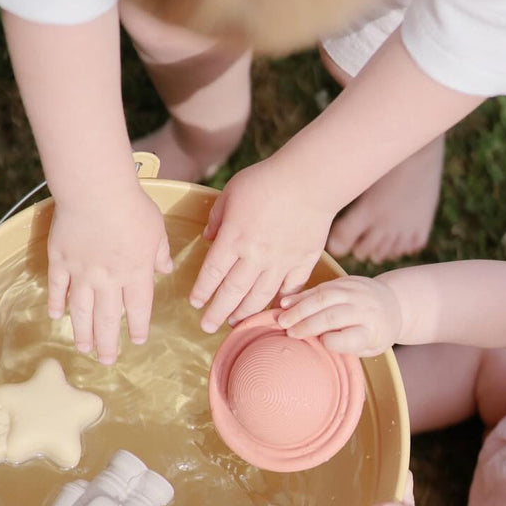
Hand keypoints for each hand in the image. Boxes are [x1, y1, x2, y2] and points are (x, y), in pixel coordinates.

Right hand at [47, 186, 172, 363]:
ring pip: (81, 311)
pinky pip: (57, 288)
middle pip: (107, 319)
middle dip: (107, 343)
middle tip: (106, 361)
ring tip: (83, 349)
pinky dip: (56, 304)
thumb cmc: (130, 205)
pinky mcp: (60, 260)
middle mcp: (108, 280)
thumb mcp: (156, 229)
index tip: (136, 341)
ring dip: (82, 333)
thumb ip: (160, 253)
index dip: (137, 328)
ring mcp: (81, 272)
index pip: (137, 309)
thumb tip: (165, 269)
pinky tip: (56, 316)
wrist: (95, 190)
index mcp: (135, 273)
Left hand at [189, 159, 331, 332]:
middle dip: (217, 312)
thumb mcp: (231, 191)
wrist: (311, 179)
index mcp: (234, 238)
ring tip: (234, 323)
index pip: (212, 273)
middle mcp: (256, 255)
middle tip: (206, 326)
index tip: (195, 302)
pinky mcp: (303, 261)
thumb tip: (208, 237)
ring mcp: (281, 261)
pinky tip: (272, 312)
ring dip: (245, 312)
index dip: (202, 291)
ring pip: (259, 296)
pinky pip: (290, 289)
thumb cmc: (267, 180)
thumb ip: (217, 217)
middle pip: (232, 291)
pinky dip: (281, 303)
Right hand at [277, 275, 401, 355]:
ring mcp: (355, 292)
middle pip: (333, 316)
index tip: (319, 343)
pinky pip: (320, 287)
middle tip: (289, 332)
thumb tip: (317, 339)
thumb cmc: (375, 333)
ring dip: (300, 308)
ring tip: (282, 318)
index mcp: (373, 331)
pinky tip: (286, 303)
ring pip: (324, 298)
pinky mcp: (345, 281)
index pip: (351, 337)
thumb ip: (347, 345)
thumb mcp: (370, 347)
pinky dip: (301, 296)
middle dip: (309, 324)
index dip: (333, 341)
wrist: (394, 303)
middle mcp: (365, 309)